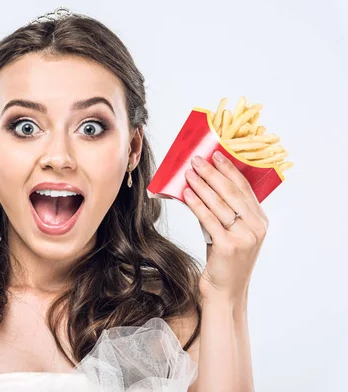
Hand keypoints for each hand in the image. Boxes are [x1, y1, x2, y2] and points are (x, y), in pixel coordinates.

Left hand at [183, 151, 268, 303]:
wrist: (225, 292)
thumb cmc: (225, 261)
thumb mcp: (231, 233)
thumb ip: (226, 212)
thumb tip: (202, 184)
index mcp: (260, 221)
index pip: (244, 188)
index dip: (229, 169)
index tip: (215, 155)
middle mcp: (256, 227)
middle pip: (231, 192)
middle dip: (212, 173)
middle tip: (196, 160)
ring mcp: (243, 237)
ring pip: (219, 203)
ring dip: (202, 185)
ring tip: (188, 173)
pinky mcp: (228, 246)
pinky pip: (208, 219)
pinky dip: (196, 204)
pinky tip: (187, 194)